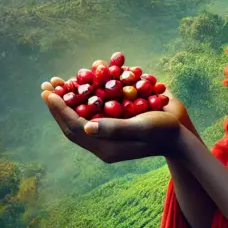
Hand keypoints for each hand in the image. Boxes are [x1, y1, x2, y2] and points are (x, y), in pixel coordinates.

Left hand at [42, 90, 187, 162]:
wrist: (181, 132)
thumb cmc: (164, 131)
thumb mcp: (141, 127)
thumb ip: (115, 128)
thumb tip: (86, 127)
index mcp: (105, 147)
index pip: (74, 127)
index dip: (60, 110)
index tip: (49, 93)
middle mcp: (103, 140)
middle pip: (72, 121)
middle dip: (58, 103)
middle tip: (47, 85)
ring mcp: (108, 131)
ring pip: (81, 114)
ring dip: (68, 97)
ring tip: (58, 82)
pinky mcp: (114, 122)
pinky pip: (94, 109)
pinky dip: (85, 95)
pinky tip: (82, 80)